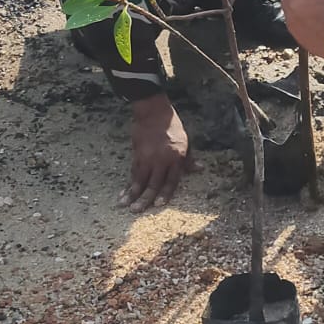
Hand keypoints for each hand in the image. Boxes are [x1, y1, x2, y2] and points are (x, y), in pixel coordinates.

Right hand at [124, 94, 192, 211]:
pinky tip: (123, 192)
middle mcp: (161, 160)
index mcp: (176, 158)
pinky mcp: (136, 154)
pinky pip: (133, 172)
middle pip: (153, 183)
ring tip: (124, 205)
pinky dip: (128, 183)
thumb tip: (200, 170)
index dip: (165, 194)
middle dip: (144, 198)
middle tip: (137, 211)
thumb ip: (189, 159)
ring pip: (139, 179)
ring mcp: (147, 157)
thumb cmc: (172, 127)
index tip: (158, 205)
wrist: (154, 112)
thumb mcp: (186, 142)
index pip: (171, 180)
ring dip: (131, 193)